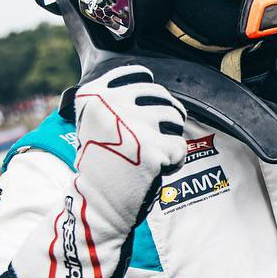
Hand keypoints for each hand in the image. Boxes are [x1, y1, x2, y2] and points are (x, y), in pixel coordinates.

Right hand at [73, 63, 186, 225]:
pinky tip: (154, 171)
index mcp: (95, 91)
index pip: (140, 75)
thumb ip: (118, 95)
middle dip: (163, 121)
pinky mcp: (152, 148)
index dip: (148, 97)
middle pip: (162, 96)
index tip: (137, 119)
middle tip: (143, 144)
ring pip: (176, 117)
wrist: (97, 202)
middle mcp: (112, 102)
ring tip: (148, 155)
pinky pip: (180, 146)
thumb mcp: (97, 118)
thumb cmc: (103, 160)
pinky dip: (174, 162)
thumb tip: (151, 78)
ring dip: (170, 138)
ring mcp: (133, 124)